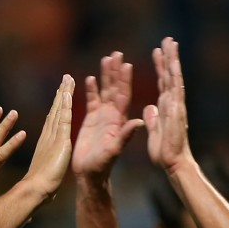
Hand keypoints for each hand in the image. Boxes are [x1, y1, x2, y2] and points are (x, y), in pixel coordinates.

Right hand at [22, 74, 74, 202]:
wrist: (36, 190)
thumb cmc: (40, 186)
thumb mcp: (47, 170)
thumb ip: (48, 164)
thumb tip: (48, 168)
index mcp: (47, 141)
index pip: (54, 118)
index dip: (58, 104)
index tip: (61, 92)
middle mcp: (49, 135)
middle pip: (56, 109)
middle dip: (62, 93)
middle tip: (66, 78)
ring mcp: (54, 136)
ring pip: (60, 110)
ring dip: (64, 93)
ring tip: (68, 79)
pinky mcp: (61, 141)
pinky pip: (64, 119)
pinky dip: (65, 106)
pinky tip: (67, 94)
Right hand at [72, 52, 143, 179]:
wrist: (90, 174)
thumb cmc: (103, 165)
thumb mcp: (115, 150)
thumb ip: (126, 135)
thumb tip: (139, 121)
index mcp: (120, 120)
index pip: (124, 95)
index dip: (125, 80)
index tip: (127, 64)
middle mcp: (113, 115)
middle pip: (115, 88)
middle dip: (116, 71)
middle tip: (117, 53)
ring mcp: (102, 116)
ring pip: (104, 91)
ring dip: (105, 75)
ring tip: (106, 58)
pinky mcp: (90, 120)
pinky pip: (91, 101)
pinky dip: (91, 89)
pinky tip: (89, 78)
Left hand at [143, 37, 193, 172]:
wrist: (173, 163)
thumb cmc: (165, 151)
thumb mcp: (154, 131)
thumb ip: (153, 118)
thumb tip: (150, 107)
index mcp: (166, 106)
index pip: (163, 81)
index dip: (161, 66)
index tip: (158, 50)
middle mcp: (173, 104)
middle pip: (170, 75)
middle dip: (169, 57)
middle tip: (168, 39)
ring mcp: (176, 107)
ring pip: (174, 79)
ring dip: (172, 62)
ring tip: (171, 44)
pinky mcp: (177, 114)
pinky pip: (175, 94)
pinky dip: (174, 80)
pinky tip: (174, 66)